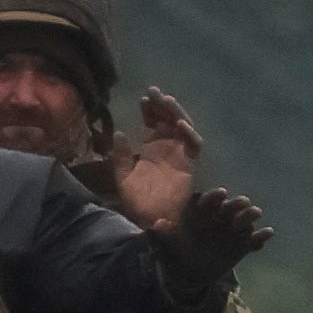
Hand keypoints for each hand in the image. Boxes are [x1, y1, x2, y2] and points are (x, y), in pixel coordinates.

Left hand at [109, 88, 203, 232]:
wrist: (150, 220)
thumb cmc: (136, 202)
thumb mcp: (123, 177)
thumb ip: (121, 156)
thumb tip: (119, 133)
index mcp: (151, 149)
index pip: (152, 123)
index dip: (150, 110)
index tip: (143, 99)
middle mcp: (167, 148)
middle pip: (168, 120)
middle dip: (162, 105)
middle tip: (154, 92)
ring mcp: (179, 155)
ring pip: (183, 127)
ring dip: (176, 113)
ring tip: (166, 101)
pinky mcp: (189, 164)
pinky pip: (194, 145)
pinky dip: (189, 134)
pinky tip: (179, 124)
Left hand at [158, 186, 271, 283]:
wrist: (188, 273)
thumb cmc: (176, 253)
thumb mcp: (165, 246)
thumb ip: (161, 235)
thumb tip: (156, 225)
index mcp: (201, 214)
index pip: (209, 201)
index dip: (215, 197)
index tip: (220, 194)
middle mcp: (219, 218)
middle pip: (230, 207)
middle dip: (236, 203)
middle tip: (242, 202)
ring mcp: (232, 231)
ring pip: (244, 219)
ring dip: (249, 216)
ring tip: (254, 214)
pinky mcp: (243, 245)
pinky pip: (254, 240)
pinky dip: (261, 237)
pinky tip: (267, 234)